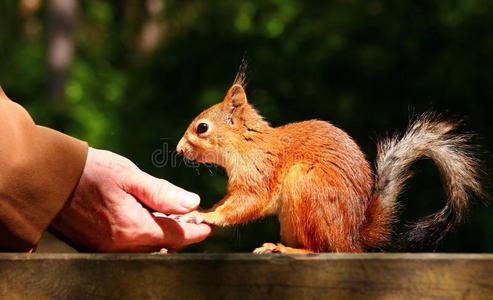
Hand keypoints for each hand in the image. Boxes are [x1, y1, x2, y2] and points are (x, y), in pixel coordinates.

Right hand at [50, 147, 211, 251]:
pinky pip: (129, 249)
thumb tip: (192, 203)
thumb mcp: (129, 176)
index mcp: (132, 228)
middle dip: (181, 234)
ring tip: (172, 218)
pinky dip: (144, 237)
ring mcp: (106, 249)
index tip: (209, 226)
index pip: (176, 236)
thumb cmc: (90, 172)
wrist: (48, 179)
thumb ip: (162, 193)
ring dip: (163, 236)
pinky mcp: (95, 246)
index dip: (196, 231)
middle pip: (164, 246)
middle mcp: (120, 245)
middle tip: (192, 219)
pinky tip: (146, 220)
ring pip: (147, 249)